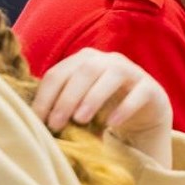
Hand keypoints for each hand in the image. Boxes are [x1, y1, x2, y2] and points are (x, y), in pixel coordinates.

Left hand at [32, 48, 173, 164]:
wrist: (144, 111)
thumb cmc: (104, 108)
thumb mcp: (80, 104)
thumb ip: (61, 106)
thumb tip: (33, 123)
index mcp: (84, 61)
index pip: (59, 73)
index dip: (46, 96)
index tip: (38, 120)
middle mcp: (107, 60)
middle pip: (84, 70)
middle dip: (67, 97)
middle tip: (56, 124)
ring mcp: (131, 71)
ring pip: (112, 75)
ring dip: (93, 97)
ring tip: (81, 120)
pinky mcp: (151, 88)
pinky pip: (138, 94)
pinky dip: (124, 108)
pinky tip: (112, 123)